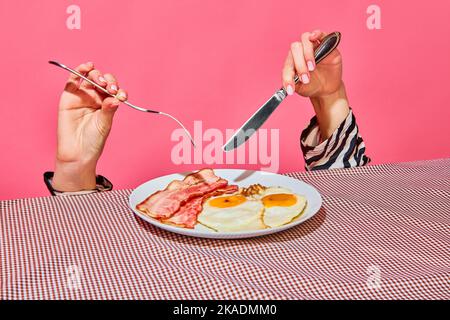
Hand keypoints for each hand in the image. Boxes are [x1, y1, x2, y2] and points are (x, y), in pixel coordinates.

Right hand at [52, 62, 127, 191]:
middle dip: (108, 81)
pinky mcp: (69, 96)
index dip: (118, 89)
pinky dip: (78, 71)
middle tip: (110, 89)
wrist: (78, 152)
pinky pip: (73, 81)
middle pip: (102, 81)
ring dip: (96, 74)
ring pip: (89, 77)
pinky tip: (86, 67)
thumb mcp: (105, 124)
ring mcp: (82, 95)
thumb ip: (108, 110)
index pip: (113, 89)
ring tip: (100, 81)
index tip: (122, 95)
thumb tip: (115, 98)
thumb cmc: (93, 140)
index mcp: (107, 103)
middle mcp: (95, 97)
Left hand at [282, 30, 348, 140]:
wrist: (327, 89)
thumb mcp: (301, 89)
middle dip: (299, 65)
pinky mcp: (326, 44)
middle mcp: (301, 52)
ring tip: (312, 67)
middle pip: (295, 49)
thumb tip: (288, 85)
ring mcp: (313, 46)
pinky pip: (320, 33)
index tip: (291, 89)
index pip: (287, 65)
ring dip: (307, 54)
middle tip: (306, 78)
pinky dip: (317, 33)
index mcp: (292, 62)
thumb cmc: (312, 86)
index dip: (287, 77)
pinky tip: (314, 37)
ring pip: (305, 40)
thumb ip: (293, 84)